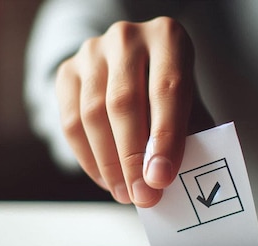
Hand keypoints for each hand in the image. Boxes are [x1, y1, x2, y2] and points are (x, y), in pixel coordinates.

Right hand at [56, 16, 209, 207]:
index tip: (161, 179)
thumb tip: (181, 181)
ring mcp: (92, 51)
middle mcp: (127, 38)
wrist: (134, 67)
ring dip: (109, 164)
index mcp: (167, 38)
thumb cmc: (170, 91)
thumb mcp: (190, 104)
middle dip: (132, 159)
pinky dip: (89, 159)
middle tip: (143, 196)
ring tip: (126, 194)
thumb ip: (189, 134)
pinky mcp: (67, 71)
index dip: (165, 137)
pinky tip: (107, 180)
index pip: (167, 89)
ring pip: (92, 115)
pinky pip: (70, 123)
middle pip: (123, 103)